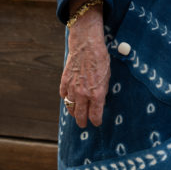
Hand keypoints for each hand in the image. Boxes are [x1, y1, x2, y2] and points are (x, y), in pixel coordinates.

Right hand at [60, 6, 110, 127]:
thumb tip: (100, 100)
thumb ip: (102, 90)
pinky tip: (69, 100)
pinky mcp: (64, 81)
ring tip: (75, 115)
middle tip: (83, 124)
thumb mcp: (107, 76)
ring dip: (73, 112)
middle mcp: (83, 94)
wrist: (86, 45)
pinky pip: (64, 95)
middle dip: (82, 121)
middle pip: (81, 115)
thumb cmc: (100, 58)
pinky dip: (66, 99)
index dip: (96, 121)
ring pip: (70, 107)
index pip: (95, 115)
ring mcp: (72, 89)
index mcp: (96, 94)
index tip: (96, 123)